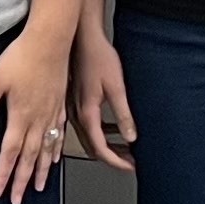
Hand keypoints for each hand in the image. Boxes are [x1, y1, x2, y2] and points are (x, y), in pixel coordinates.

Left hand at [0, 24, 73, 203]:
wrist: (51, 40)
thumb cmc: (22, 56)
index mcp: (20, 115)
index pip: (9, 153)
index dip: (3, 175)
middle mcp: (38, 119)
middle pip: (29, 158)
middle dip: (21, 181)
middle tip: (17, 200)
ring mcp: (51, 113)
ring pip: (46, 150)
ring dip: (40, 171)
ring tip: (37, 187)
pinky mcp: (59, 105)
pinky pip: (59, 135)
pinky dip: (55, 151)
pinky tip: (54, 159)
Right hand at [71, 27, 136, 169]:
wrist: (81, 37)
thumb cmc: (97, 57)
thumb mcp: (116, 87)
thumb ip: (123, 114)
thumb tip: (131, 137)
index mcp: (86, 114)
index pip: (100, 148)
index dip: (116, 161)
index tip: (130, 166)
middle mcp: (76, 114)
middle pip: (93, 146)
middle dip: (113, 156)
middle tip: (130, 160)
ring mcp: (73, 108)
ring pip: (90, 136)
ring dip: (108, 144)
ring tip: (126, 147)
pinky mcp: (75, 100)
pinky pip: (88, 125)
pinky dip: (102, 132)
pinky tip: (114, 128)